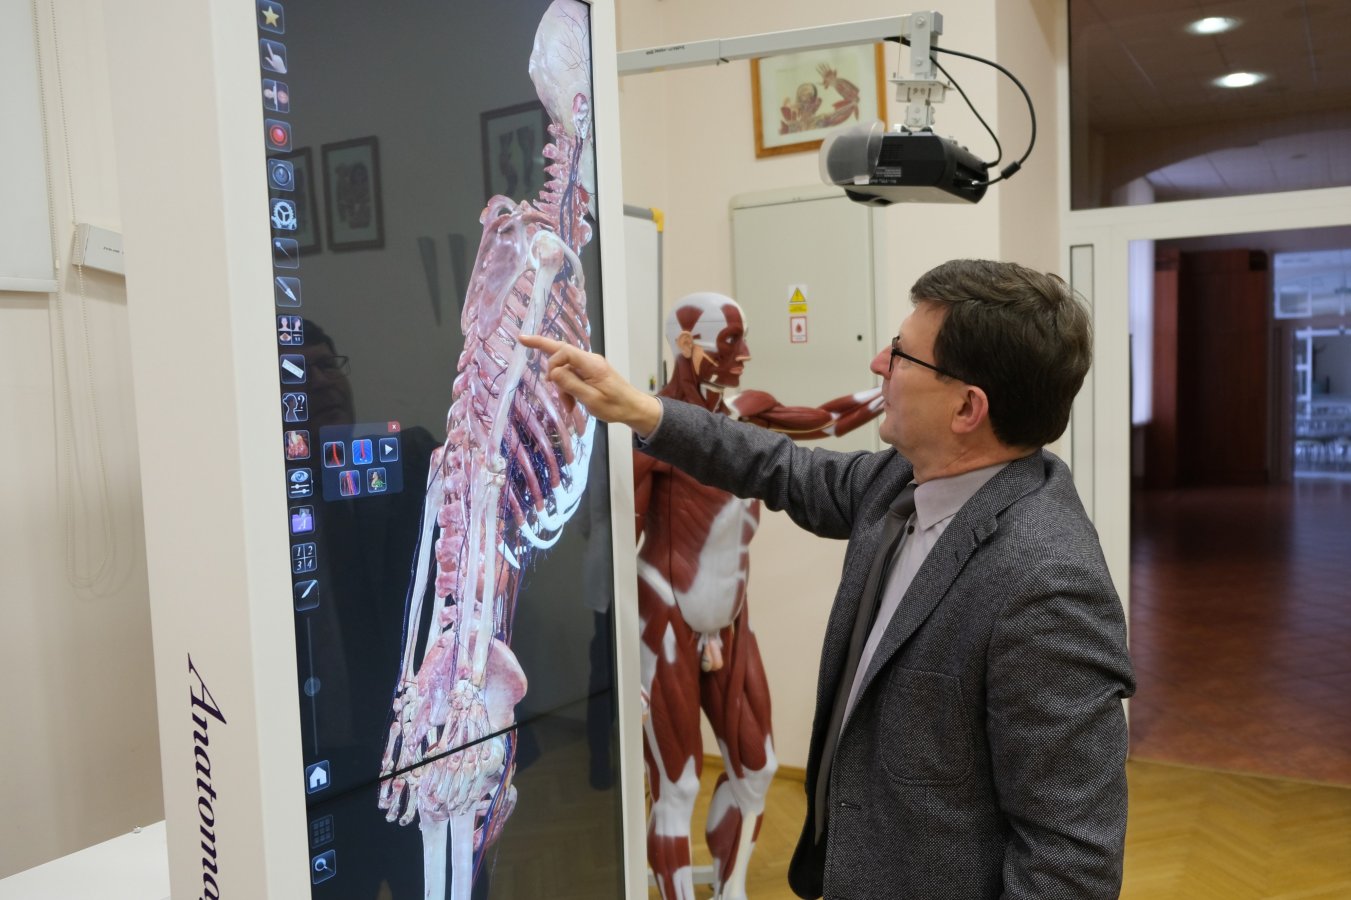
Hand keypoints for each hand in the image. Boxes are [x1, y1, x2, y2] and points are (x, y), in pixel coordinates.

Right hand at [519, 334, 661, 435]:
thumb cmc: (615, 406)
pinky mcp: (590, 372)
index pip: (565, 351)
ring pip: (565, 368)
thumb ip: (571, 385)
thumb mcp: (591, 399)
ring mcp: (589, 365)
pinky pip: (572, 375)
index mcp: (591, 364)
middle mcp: (589, 360)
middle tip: (522, 340)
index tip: (549, 381)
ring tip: (568, 406)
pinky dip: (568, 388)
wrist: (633, 408)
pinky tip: (571, 404)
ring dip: (561, 386)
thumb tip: (552, 372)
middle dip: (542, 347)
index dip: (552, 362)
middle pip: (561, 351)